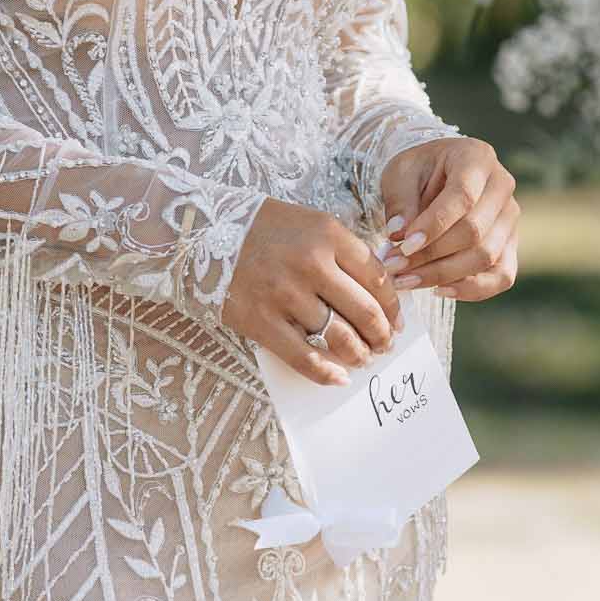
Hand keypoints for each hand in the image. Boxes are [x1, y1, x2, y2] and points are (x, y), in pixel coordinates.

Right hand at [221, 198, 401, 385]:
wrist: (202, 231)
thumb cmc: (263, 229)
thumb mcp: (309, 223)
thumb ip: (343, 251)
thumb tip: (379, 291)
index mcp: (328, 234)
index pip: (377, 277)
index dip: (393, 305)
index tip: (396, 320)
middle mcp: (310, 263)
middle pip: (365, 311)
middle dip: (382, 335)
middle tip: (385, 344)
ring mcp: (284, 294)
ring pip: (339, 337)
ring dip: (359, 354)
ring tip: (363, 358)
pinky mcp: (260, 321)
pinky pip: (303, 356)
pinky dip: (326, 372)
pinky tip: (338, 377)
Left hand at [375, 138, 519, 300]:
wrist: (435, 175)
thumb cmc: (417, 171)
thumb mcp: (400, 174)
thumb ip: (400, 201)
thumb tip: (399, 234)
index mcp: (477, 158)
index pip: (463, 197)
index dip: (434, 226)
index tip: (403, 245)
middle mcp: (502, 186)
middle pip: (475, 232)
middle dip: (431, 255)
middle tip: (393, 266)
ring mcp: (510, 218)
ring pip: (486, 257)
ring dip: (443, 275)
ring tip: (405, 280)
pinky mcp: (509, 245)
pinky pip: (501, 276)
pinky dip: (472, 289)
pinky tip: (438, 290)